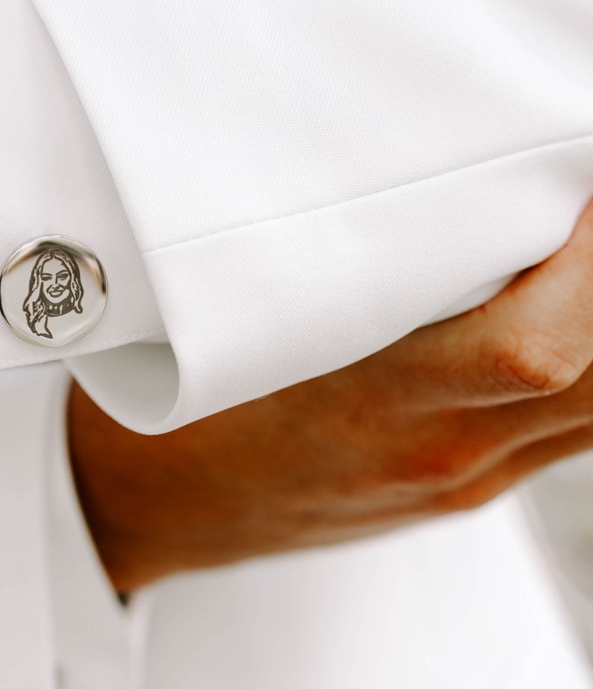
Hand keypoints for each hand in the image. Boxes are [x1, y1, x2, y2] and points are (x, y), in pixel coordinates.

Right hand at [69, 200, 592, 594]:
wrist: (141, 511)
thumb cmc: (166, 410)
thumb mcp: (224, 326)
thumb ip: (327, 269)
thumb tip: (399, 183)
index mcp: (369, 406)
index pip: (531, 351)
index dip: (586, 265)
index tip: (572, 176)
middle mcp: (437, 450)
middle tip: (582, 194)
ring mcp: (462, 475)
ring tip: (579, 243)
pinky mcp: (468, 483)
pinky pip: (573, 428)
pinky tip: (573, 306)